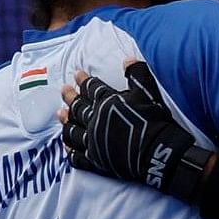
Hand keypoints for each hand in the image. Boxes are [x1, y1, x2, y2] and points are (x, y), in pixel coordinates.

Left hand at [61, 62, 215, 197]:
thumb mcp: (148, 92)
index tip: (76, 73)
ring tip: (61, 114)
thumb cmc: (154, 120)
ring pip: (73, 130)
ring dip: (66, 121)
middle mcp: (95, 120)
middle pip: (78, 107)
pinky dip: (71, 150)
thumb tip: (128, 58)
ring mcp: (93, 141)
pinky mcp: (96, 160)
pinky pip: (78, 155)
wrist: (157, 151)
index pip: (91, 88)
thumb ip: (137, 74)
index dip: (83, 80)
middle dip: (70, 97)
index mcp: (107, 103)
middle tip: (63, 89)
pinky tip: (66, 146)